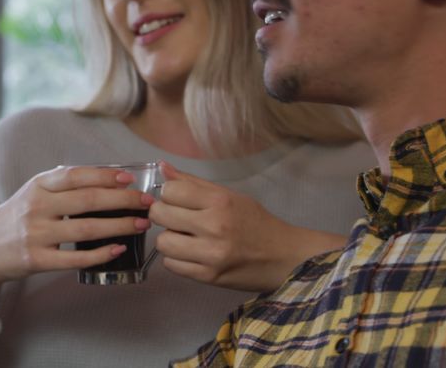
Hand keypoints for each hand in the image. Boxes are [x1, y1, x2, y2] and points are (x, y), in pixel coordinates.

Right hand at [0, 165, 151, 333]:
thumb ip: (60, 182)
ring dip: (119, 225)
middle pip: (87, 200)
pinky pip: (75, 258)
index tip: (130, 178)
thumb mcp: (31, 192)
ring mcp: (36, 234)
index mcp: (37, 186)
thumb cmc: (15, 218)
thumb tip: (101, 173)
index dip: (105, 176)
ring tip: (141, 224)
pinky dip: (100, 253)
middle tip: (147, 202)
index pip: (76, 176)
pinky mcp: (37, 260)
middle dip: (122, 200)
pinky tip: (119, 249)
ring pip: (86, 228)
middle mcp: (36, 207)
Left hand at [148, 161, 344, 292]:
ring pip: (162, 243)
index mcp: (220, 201)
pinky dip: (177, 260)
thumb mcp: (230, 196)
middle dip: (165, 216)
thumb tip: (162, 167)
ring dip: (170, 240)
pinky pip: (171, 266)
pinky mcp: (208, 276)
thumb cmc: (257, 223)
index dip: (169, 195)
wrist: (285, 257)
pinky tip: (192, 254)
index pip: (170, 191)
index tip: (178, 200)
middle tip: (178, 219)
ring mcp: (211, 254)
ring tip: (185, 239)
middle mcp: (214, 226)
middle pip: (160, 215)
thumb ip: (193, 183)